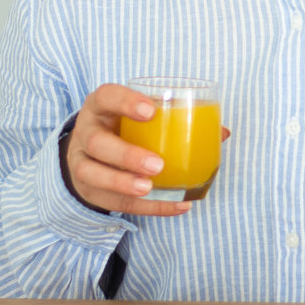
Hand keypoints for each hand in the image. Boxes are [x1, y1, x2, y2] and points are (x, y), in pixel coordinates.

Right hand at [62, 84, 191, 216]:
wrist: (89, 153)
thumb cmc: (124, 127)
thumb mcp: (139, 115)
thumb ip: (175, 119)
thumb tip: (222, 132)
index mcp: (101, 106)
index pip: (107, 97)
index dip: (126, 102)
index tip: (151, 110)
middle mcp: (87, 132)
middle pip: (97, 142)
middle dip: (126, 155)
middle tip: (156, 164)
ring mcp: (82, 162)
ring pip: (93, 173)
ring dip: (123, 183)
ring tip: (148, 187)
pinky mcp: (91, 190)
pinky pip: (115, 202)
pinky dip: (148, 207)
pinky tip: (176, 206)